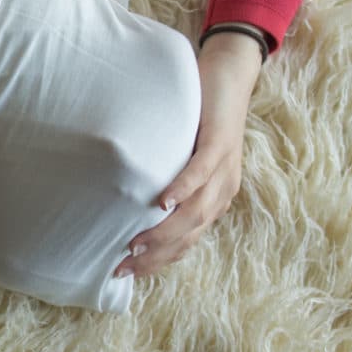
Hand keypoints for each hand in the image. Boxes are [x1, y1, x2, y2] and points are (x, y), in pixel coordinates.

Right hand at [115, 30, 262, 277]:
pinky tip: (162, 203)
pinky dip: (181, 189)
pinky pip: (200, 172)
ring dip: (165, 232)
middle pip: (190, 234)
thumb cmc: (197, 116)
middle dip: (156, 255)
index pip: (187, 240)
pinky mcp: (221, 143)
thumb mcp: (181, 154)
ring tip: (136, 245)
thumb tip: (124, 197)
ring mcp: (224, 168)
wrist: (229, 78)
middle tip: (122, 266)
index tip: (128, 272)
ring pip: (196, 211)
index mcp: (214, 197)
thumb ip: (165, 176)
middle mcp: (222, 190)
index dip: (160, 260)